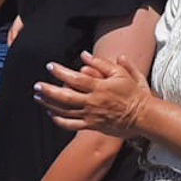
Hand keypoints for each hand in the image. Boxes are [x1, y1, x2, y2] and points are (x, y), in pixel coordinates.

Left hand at [35, 52, 150, 137]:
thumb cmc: (135, 93)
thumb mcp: (123, 73)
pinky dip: (60, 120)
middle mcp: (93, 102)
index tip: (50, 66)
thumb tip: (85, 55)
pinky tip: (52, 114)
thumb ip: (103, 63)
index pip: (76, 78)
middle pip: (65, 96)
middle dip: (48, 91)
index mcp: (100, 87)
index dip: (61, 72)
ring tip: (38, 98)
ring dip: (49, 104)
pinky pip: (72, 124)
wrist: (144, 116)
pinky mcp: (92, 125)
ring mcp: (91, 115)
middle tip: (36, 86)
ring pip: (65, 111)